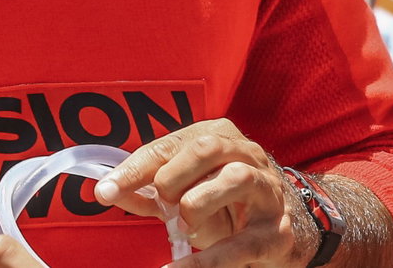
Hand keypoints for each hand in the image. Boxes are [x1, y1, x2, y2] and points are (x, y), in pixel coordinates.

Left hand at [93, 119, 313, 266]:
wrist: (286, 228)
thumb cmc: (226, 202)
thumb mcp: (185, 191)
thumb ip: (148, 191)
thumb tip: (109, 190)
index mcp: (219, 137)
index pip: (171, 145)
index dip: (135, 168)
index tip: (106, 189)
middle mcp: (247, 155)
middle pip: (207, 149)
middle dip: (173, 175)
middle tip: (160, 201)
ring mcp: (267, 190)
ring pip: (236, 178)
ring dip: (198, 202)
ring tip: (183, 225)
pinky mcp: (277, 231)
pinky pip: (243, 243)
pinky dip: (209, 260)